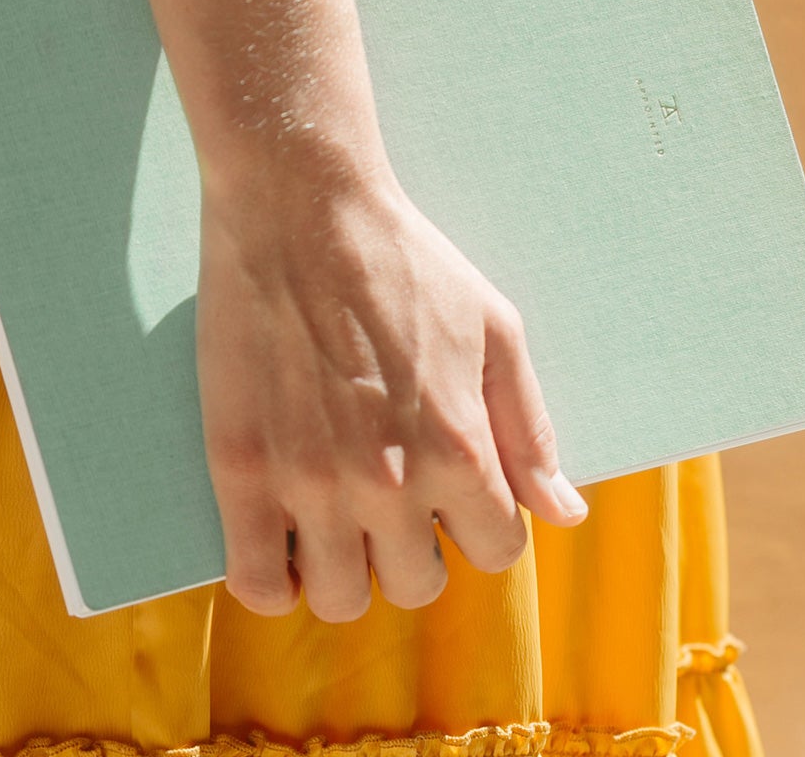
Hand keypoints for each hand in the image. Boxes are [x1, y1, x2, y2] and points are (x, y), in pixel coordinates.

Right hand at [197, 160, 588, 621]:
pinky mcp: (240, 472)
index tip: (453, 494)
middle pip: (417, 587)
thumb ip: (529, 432)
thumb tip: (563, 514)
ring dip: (348, 571)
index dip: (480, 526)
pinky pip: (255, 584)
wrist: (299, 206)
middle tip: (394, 501)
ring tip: (339, 521)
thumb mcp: (497, 333)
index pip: (495, 552)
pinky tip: (283, 548)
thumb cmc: (406, 261)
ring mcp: (308, 483)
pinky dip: (273, 583)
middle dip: (417, 552)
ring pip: (340, 598)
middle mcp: (387, 483)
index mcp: (458, 449)